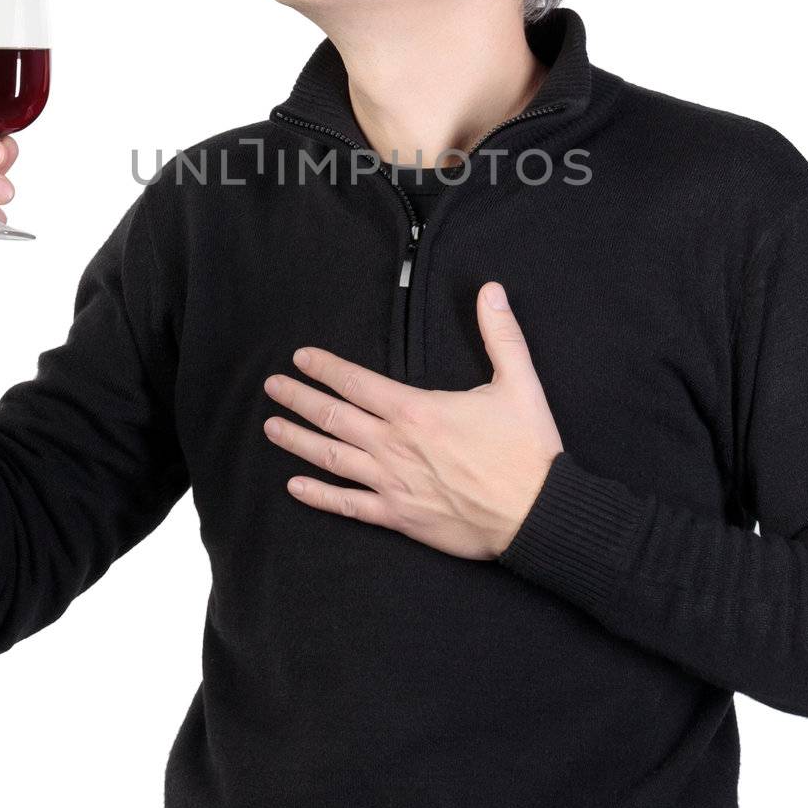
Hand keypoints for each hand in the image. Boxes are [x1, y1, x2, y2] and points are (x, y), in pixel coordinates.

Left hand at [261, 280, 563, 559]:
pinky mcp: (399, 516)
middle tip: (272, 387)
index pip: (357, 382)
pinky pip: (349, 505)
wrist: (537, 514)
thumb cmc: (527, 451)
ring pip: (332, 458)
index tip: (300, 358)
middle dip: (299, 399)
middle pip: (334, 417)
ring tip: (270, 428)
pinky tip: (295, 487)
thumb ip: (500, 334)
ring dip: (298, 441)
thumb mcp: (519, 383)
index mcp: (416, 410)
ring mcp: (392, 483)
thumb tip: (491, 290)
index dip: (325, 368)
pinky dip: (319, 496)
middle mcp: (394, 445)